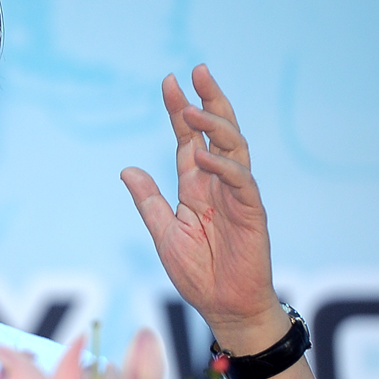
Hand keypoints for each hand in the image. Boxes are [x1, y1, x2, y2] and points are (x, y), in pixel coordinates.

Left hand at [121, 65, 286, 354]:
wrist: (224, 307)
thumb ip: (149, 201)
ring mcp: (237, 196)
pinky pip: (241, 182)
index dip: (180, 111)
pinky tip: (205, 156)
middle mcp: (218, 184)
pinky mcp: (252, 213)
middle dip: (209, 100)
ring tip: (192, 109)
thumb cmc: (198, 273)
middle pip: (218, 132)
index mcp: (196, 187)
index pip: (189, 139)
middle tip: (197, 71)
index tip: (169, 82)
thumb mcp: (164, 233)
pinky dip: (224, 167)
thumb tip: (126, 170)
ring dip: (214, 126)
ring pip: (233, 148)